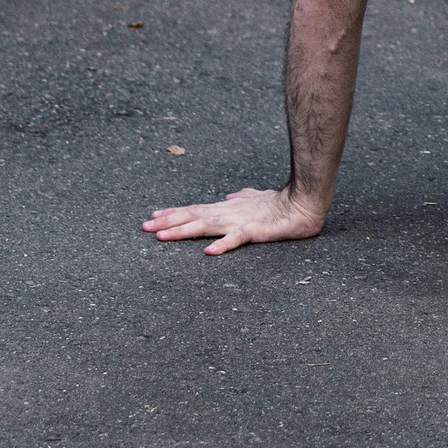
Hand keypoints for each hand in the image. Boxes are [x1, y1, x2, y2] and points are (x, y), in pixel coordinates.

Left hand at [142, 184, 325, 254]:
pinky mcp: (255, 231)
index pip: (196, 209)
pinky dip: (222, 245)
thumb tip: (231, 196)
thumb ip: (243, 197)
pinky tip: (208, 252)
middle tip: (144, 227)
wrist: (303, 203)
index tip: (153, 217)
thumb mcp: (257, 198)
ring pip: (206, 225)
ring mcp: (240, 221)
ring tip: (162, 236)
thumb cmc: (281, 203)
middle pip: (193, 216)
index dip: (174, 213)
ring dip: (183, 231)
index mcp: (228, 208)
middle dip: (168, 222)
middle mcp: (228, 212)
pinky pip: (236, 239)